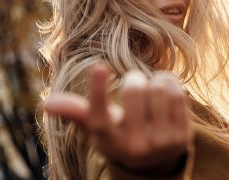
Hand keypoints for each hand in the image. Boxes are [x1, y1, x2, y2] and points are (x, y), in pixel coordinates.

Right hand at [43, 63, 191, 172]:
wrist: (154, 162)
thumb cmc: (118, 133)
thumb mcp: (96, 126)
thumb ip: (74, 111)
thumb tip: (45, 103)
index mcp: (107, 140)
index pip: (98, 116)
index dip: (98, 91)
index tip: (98, 66)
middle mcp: (133, 145)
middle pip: (134, 90)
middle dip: (134, 78)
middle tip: (134, 82)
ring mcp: (160, 143)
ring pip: (158, 88)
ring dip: (155, 79)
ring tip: (151, 86)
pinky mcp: (182, 137)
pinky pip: (177, 94)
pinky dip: (171, 84)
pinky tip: (166, 91)